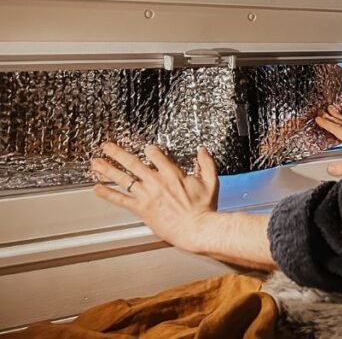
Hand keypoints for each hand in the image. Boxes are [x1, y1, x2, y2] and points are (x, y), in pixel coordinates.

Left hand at [91, 142, 218, 252]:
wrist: (196, 228)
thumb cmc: (204, 209)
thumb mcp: (211, 182)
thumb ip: (206, 163)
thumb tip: (202, 150)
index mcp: (172, 174)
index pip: (155, 155)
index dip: (149, 150)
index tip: (145, 148)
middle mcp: (156, 182)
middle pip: (133, 163)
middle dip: (118, 153)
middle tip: (107, 146)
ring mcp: (147, 195)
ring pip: (123, 178)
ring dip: (108, 169)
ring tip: (96, 163)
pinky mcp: (141, 209)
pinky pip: (120, 199)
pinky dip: (107, 193)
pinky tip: (98, 189)